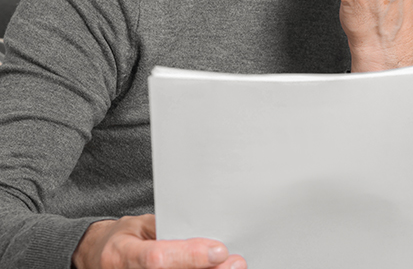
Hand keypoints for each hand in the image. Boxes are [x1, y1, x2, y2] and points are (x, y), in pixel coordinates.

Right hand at [71, 214, 244, 268]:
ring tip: (233, 268)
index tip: (219, 250)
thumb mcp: (140, 225)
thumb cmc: (124, 238)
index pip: (158, 259)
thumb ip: (168, 230)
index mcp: (122, 254)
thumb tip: (204, 230)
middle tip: (236, 263)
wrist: (98, 257)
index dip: (190, 256)